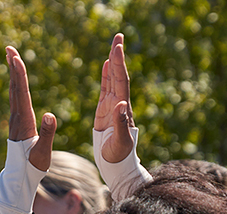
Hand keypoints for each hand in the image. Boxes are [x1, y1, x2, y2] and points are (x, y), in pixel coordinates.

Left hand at [6, 46, 56, 170]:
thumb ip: (47, 133)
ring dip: (12, 73)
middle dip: (12, 67)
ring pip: (14, 91)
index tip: (16, 58)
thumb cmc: (33, 166)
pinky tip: (16, 80)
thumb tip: (49, 114)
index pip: (21, 93)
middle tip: (9, 48)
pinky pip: (16, 98)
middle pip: (14, 87)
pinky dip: (15, 85)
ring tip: (11, 57)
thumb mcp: (43, 152)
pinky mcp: (18, 122)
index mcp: (24, 121)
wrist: (20, 177)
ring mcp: (16, 119)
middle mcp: (17, 117)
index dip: (19, 75)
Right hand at [95, 33, 134, 162]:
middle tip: (118, 36)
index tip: (117, 48)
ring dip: (114, 62)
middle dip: (119, 56)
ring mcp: (112, 106)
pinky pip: (106, 88)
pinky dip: (107, 76)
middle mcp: (119, 104)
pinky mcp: (104, 110)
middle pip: (120, 75)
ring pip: (114, 79)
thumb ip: (120, 123)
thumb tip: (120, 104)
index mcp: (122, 109)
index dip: (119, 64)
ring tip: (115, 45)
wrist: (116, 165)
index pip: (121, 82)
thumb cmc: (118, 155)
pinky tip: (108, 65)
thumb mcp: (120, 142)